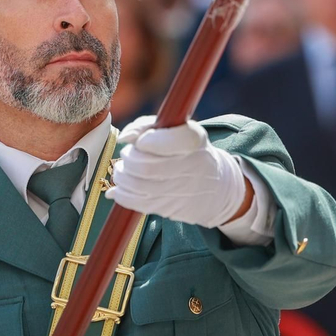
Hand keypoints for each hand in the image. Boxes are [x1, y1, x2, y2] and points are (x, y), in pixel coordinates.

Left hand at [107, 117, 251, 228]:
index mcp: (192, 141)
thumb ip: (146, 126)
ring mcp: (179, 192)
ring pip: (137, 185)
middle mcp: (190, 168)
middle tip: (129, 155)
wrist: (215, 186)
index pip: (161, 142)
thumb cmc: (187, 151)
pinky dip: (122, 194)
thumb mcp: (176, 129)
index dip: (143, 141)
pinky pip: (136, 203)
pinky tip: (120, 187)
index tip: (141, 141)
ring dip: (122, 176)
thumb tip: (124, 138)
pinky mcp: (169, 209)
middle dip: (129, 159)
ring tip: (123, 169)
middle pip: (144, 167)